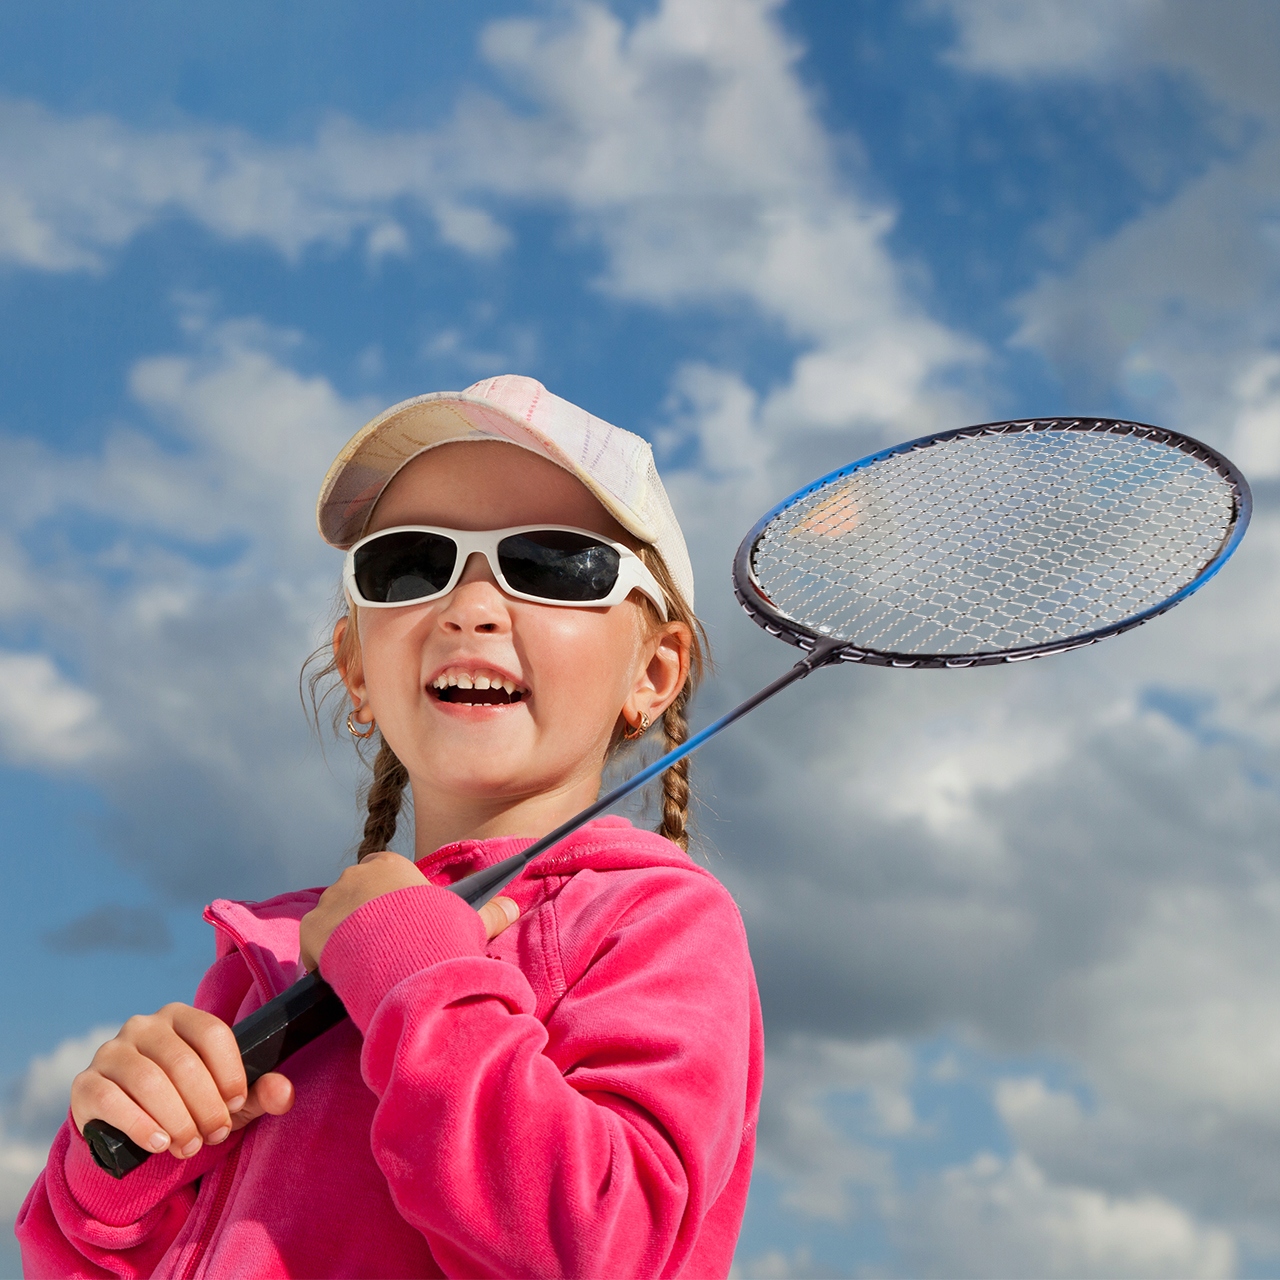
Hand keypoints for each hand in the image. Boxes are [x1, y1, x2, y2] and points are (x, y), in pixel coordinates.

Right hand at [71, 1004, 293, 1159]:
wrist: (132, 1126)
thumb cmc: (189, 1103)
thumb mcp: (227, 1098)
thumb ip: (260, 1093)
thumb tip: (283, 1092)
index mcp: (182, 1016)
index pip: (212, 1033)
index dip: (229, 1073)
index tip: (236, 1106)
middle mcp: (145, 1026)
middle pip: (182, 1061)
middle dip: (204, 1105)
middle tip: (214, 1135)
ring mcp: (112, 1051)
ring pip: (148, 1080)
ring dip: (176, 1119)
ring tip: (189, 1146)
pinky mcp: (86, 1083)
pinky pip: (111, 1100)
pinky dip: (140, 1124)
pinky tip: (159, 1143)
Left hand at [298, 850, 518, 971]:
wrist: (402, 964)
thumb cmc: (436, 936)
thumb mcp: (467, 922)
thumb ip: (490, 913)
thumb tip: (515, 906)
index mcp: (391, 864)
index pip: (383, 870)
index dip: (389, 897)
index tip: (399, 920)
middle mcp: (356, 874)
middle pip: (355, 892)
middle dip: (364, 916)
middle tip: (383, 946)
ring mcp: (330, 900)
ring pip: (334, 916)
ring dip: (344, 935)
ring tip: (365, 964)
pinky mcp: (310, 928)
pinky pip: (314, 943)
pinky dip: (324, 958)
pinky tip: (343, 975)